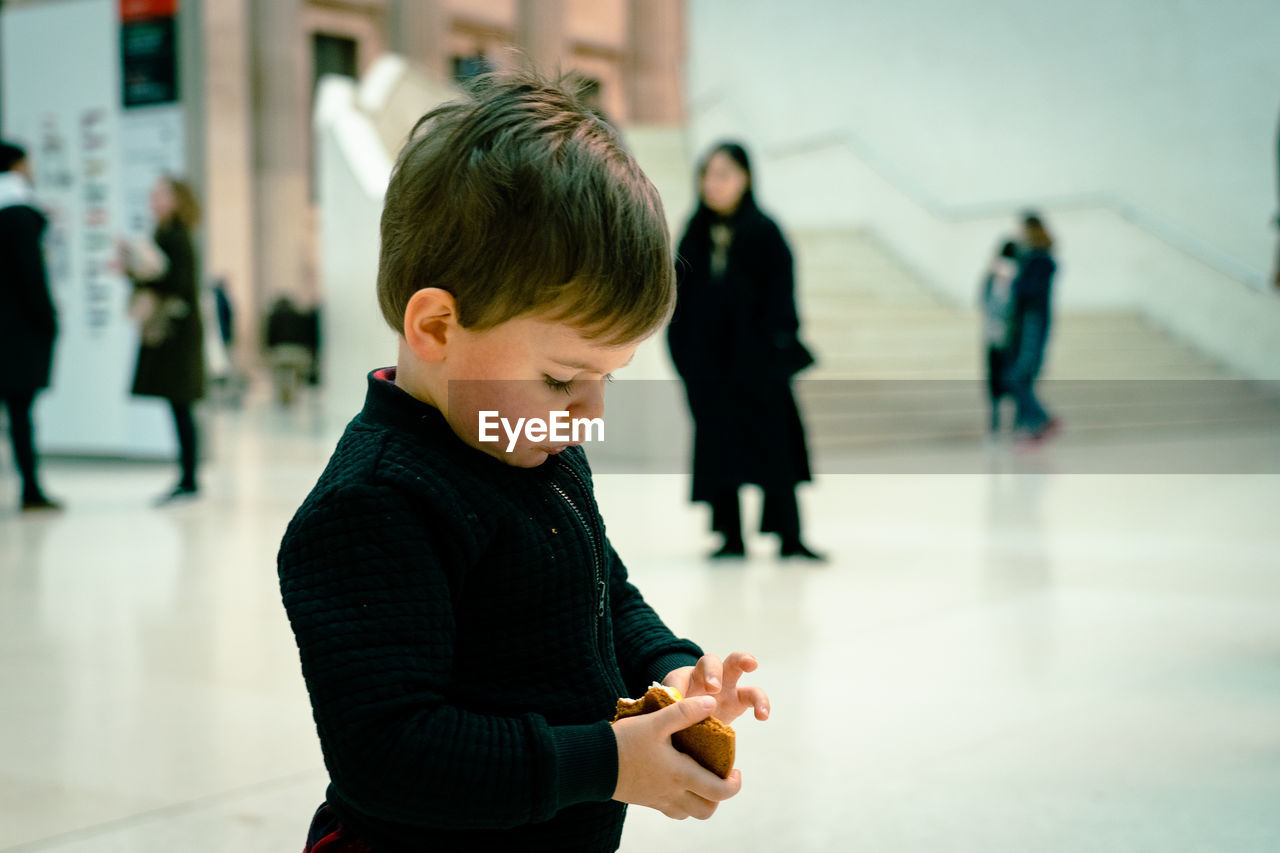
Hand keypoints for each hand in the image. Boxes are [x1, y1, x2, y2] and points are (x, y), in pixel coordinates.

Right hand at [612, 694, 742, 818]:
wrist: (592, 763)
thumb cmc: (625, 741)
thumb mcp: (656, 721)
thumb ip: (684, 712)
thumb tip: (711, 703)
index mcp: (681, 774)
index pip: (720, 791)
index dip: (734, 784)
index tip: (736, 770)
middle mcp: (673, 793)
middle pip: (708, 809)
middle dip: (720, 796)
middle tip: (720, 776)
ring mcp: (659, 800)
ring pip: (691, 813)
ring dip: (702, 801)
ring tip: (701, 779)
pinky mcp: (647, 801)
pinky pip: (674, 811)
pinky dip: (683, 803)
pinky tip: (678, 783)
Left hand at [663, 651, 769, 724]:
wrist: (690, 732)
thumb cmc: (678, 721)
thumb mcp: (671, 718)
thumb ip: (671, 713)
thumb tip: (675, 709)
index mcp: (682, 681)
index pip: (679, 678)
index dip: (678, 688)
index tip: (678, 702)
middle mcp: (704, 677)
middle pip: (710, 661)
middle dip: (712, 671)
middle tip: (713, 688)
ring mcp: (724, 685)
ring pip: (735, 664)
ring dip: (743, 661)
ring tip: (751, 665)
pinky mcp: (738, 700)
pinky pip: (753, 696)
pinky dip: (760, 703)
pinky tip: (762, 715)